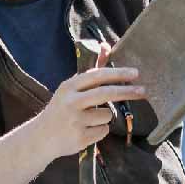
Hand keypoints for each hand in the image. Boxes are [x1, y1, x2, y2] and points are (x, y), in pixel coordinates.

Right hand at [32, 42, 145, 159]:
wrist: (41, 138)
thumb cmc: (61, 109)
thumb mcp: (71, 89)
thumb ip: (92, 70)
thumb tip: (106, 45)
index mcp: (69, 87)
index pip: (97, 76)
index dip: (118, 74)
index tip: (135, 73)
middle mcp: (71, 102)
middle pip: (105, 94)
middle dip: (126, 92)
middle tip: (143, 91)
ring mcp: (75, 121)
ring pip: (107, 116)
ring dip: (104, 118)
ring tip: (88, 121)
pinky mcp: (80, 138)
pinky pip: (103, 131)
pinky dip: (99, 131)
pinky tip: (85, 131)